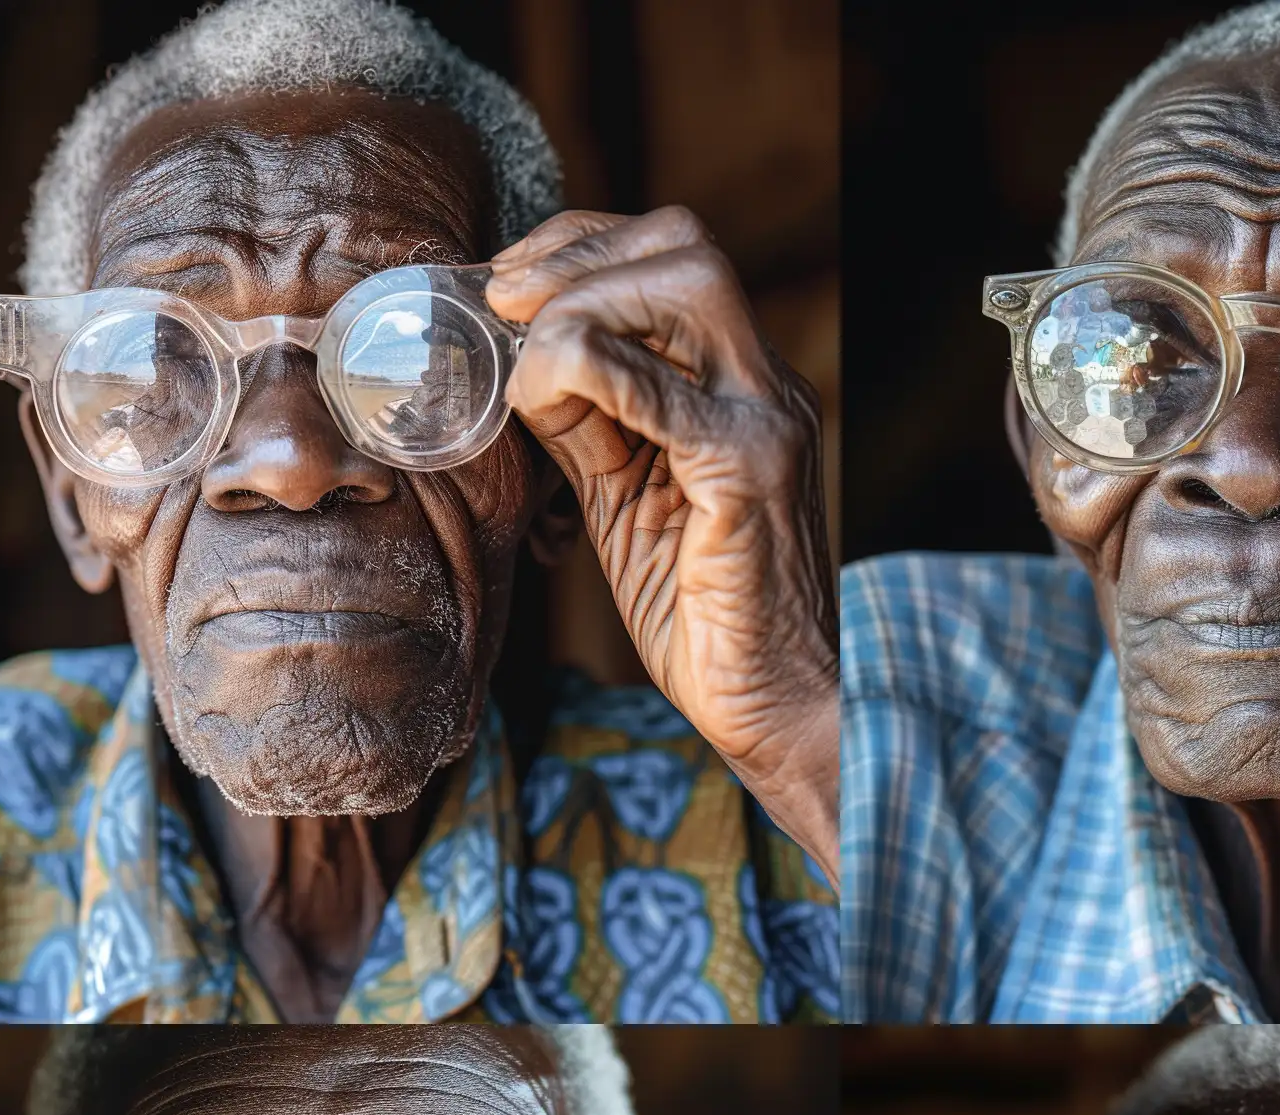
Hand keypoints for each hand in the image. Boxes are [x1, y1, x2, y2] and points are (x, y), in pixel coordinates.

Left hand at [487, 209, 837, 878]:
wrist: (776, 706)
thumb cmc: (702, 618)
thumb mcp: (623, 499)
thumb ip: (586, 425)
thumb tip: (518, 361)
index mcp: (739, 388)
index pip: (669, 255)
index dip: (576, 248)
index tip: (505, 292)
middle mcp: (765, 388)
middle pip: (683, 244)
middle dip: (574, 256)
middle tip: (503, 309)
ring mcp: (768, 422)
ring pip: (683, 283)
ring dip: (579, 305)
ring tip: (528, 370)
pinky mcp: (752, 472)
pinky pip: (660, 389)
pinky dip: (585, 375)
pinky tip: (545, 409)